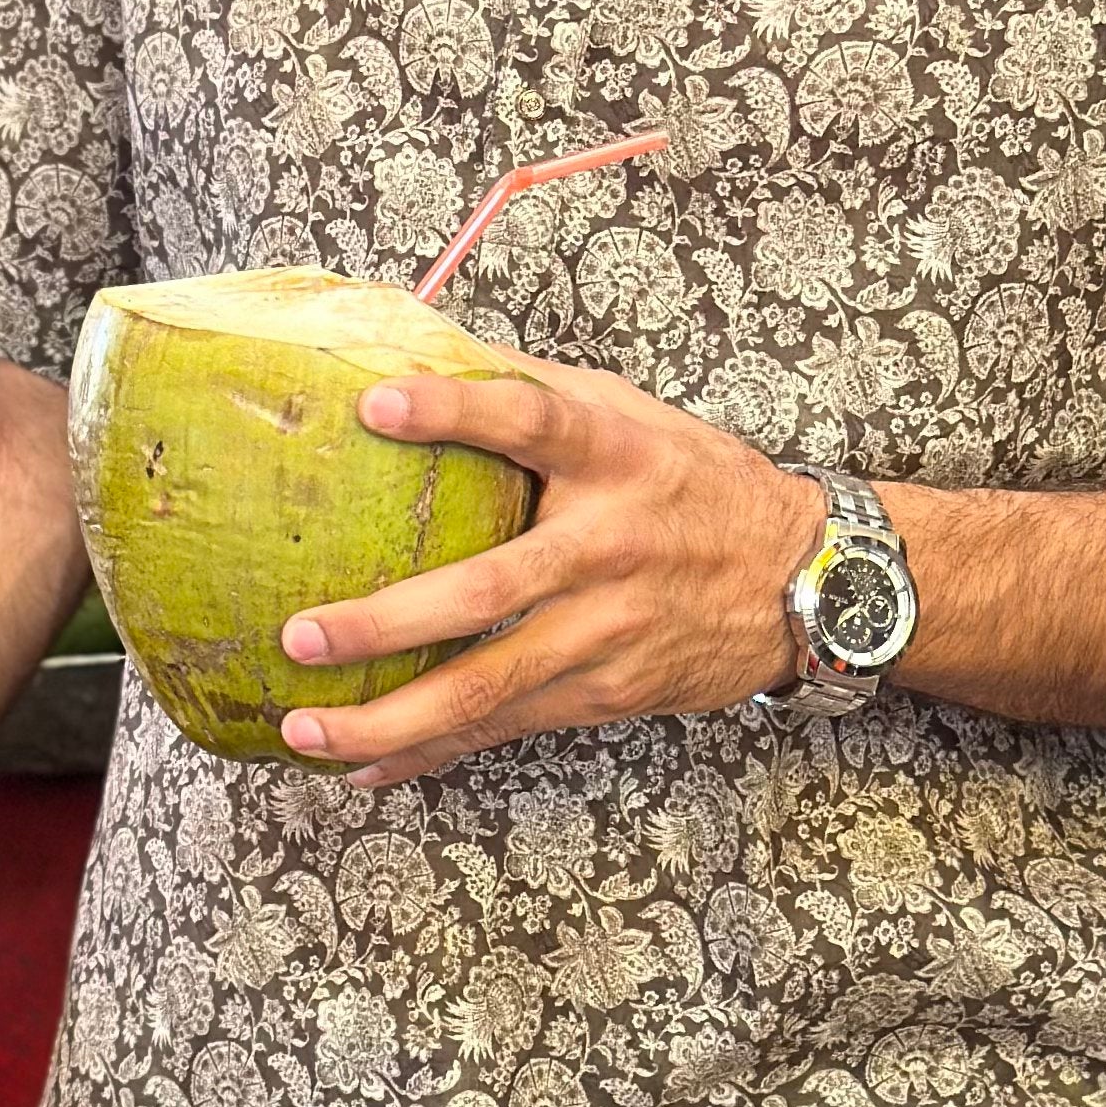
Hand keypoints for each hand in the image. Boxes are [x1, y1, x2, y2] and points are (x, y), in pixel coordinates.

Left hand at [277, 360, 818, 784]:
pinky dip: (431, 751)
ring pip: (488, 685)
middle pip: (487, 590)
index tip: (375, 403)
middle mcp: (607, 546)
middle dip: (386, 623)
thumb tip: (423, 341)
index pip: (530, 420)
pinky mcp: (607, 691)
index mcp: (613, 458)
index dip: (454, 409)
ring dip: (391, 716)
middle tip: (302, 636)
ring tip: (305, 728)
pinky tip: (365, 765)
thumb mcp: (633, 414)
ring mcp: (608, 630)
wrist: (803, 581)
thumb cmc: (696, 484)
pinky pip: (505, 726)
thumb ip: (535, 386)